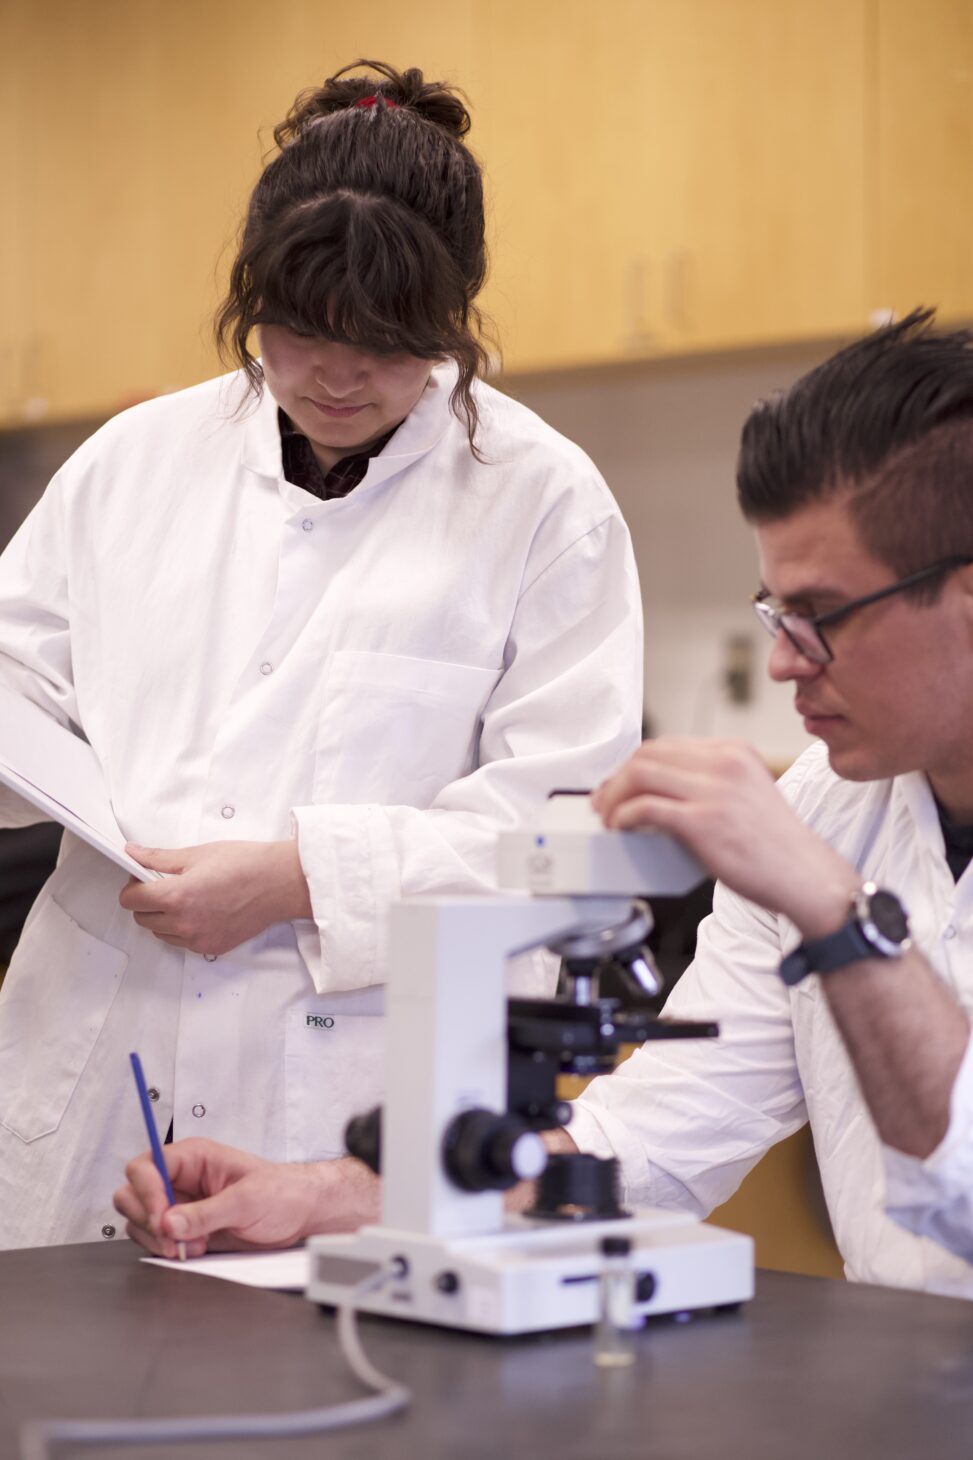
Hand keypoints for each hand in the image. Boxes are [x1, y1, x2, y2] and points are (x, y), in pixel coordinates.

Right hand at [113, 1138, 379, 1257]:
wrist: (300, 1214)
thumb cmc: (281, 1192)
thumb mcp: (247, 1200)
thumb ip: (206, 1213)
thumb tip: (170, 1223)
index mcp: (194, 1157)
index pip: (145, 1166)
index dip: (146, 1192)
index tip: (162, 1218)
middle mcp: (181, 1179)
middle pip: (131, 1193)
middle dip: (149, 1219)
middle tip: (176, 1238)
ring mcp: (180, 1205)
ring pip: (138, 1219)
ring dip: (158, 1238)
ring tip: (194, 1244)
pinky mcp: (184, 1229)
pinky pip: (155, 1239)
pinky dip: (167, 1249)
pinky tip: (194, 1249)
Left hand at [118, 840, 311, 955]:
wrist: (280, 883)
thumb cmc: (246, 865)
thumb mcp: (197, 854)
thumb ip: (159, 858)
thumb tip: (134, 853)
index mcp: (177, 897)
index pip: (131, 900)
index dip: (132, 886)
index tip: (142, 877)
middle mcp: (184, 924)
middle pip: (142, 919)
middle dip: (147, 901)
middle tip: (165, 884)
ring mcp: (197, 939)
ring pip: (161, 933)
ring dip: (164, 917)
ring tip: (186, 898)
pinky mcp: (211, 948)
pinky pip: (183, 942)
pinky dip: (183, 929)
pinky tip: (201, 911)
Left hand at [592, 737, 860, 937]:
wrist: (804, 875)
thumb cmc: (775, 846)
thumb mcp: (747, 794)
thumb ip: (710, 783)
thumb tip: (659, 791)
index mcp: (734, 752)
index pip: (668, 745)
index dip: (635, 764)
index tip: (621, 784)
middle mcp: (724, 762)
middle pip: (648, 755)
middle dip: (618, 777)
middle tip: (604, 801)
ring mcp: (713, 789)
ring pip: (640, 774)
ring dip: (613, 795)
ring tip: (607, 816)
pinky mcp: (702, 820)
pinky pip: (645, 807)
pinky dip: (623, 816)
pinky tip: (620, 828)